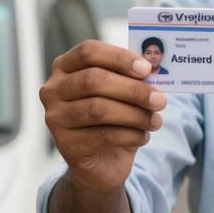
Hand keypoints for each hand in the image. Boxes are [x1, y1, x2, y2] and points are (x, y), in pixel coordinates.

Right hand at [39, 40, 166, 192]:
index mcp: (66, 66)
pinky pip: (103, 136)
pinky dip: (130, 135)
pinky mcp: (66, 145)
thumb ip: (133, 77)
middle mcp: (53, 89)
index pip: (88, 52)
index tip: (146, 69)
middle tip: (160, 100)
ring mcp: (56, 118)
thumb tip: (155, 67)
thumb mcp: (122, 92)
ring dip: (135, 115)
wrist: (102, 161)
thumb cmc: (113, 117)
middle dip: (133, 90)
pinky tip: (143, 136)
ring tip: (156, 121)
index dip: (119, 58)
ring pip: (98, 109)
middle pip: (94, 80)